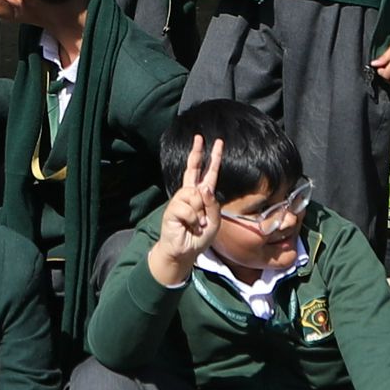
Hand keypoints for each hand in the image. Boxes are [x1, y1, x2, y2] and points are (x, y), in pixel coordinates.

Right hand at [145, 136, 220, 284]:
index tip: (217, 143)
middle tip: (199, 137)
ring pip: (195, 194)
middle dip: (197, 152)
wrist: (183, 252)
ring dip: (199, 212)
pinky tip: (189, 226)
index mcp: (202, 195)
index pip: (209, 173)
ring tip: (196, 225)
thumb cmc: (198, 238)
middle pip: (193, 168)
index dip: (213, 158)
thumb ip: (212, 205)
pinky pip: (188, 207)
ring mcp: (180, 200)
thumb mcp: (214, 222)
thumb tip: (203, 187)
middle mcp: (190, 194)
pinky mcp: (172, 208)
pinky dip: (192, 219)